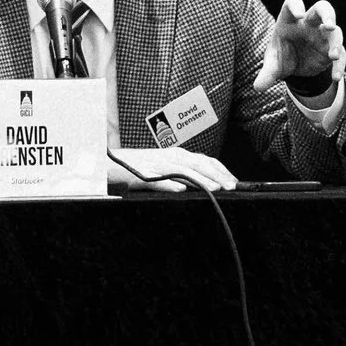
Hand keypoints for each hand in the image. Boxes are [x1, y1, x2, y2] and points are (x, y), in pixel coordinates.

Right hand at [111, 146, 238, 191]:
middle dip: (218, 175)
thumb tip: (204, 185)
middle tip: (232, 187)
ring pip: (184, 171)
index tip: (236, 182)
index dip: (223, 171)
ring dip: (201, 179)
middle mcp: (171, 156)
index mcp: (178, 155)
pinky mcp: (143, 175)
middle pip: (200, 164)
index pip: (207, 161)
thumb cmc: (139, 168)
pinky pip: (159, 180)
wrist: (109, 164)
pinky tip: (181, 190)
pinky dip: (171, 184)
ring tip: (215, 188)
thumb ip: (184, 175)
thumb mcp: (166, 169)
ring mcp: (158, 164)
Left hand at [255, 0, 343, 94]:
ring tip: (333, 56)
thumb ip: (267, 74)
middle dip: (328, 14)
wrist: (295, 66)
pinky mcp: (331, 49)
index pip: (293, 3)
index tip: (299, 16)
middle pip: (322, 8)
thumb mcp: (273, 65)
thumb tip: (258, 87)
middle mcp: (309, 24)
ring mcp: (323, 35)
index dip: (296, 6)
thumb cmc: (282, 56)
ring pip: (336, 31)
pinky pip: (341, 54)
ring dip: (336, 43)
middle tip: (329, 25)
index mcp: (290, 20)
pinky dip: (339, 65)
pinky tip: (335, 77)